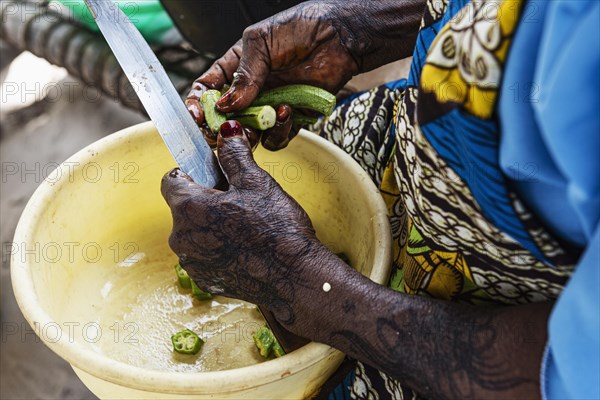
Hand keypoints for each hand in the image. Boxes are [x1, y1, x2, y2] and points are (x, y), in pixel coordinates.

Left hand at [161, 121, 322, 323]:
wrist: (294, 278)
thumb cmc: (276, 227)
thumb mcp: (256, 182)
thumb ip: (234, 155)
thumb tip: (226, 132)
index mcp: (188, 207)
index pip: (171, 179)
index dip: (191, 173)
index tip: (213, 175)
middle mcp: (181, 238)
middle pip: (184, 208)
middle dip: (205, 201)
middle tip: (238, 202)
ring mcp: (192, 263)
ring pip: (194, 233)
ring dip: (211, 227)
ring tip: (245, 228)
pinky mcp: (205, 281)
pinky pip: (205, 257)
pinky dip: (219, 250)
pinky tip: (245, 250)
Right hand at [186, 0, 424, 149]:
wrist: (339, 36)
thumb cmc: (299, 28)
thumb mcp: (260, 42)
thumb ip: (243, 75)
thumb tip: (225, 105)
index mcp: (236, 68)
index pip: (208, 89)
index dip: (199, 104)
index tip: (196, 116)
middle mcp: (251, 91)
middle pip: (226, 119)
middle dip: (221, 128)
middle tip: (224, 131)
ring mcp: (270, 106)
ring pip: (250, 133)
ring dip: (251, 132)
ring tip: (260, 118)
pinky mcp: (292, 118)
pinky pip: (278, 137)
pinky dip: (278, 131)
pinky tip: (285, 111)